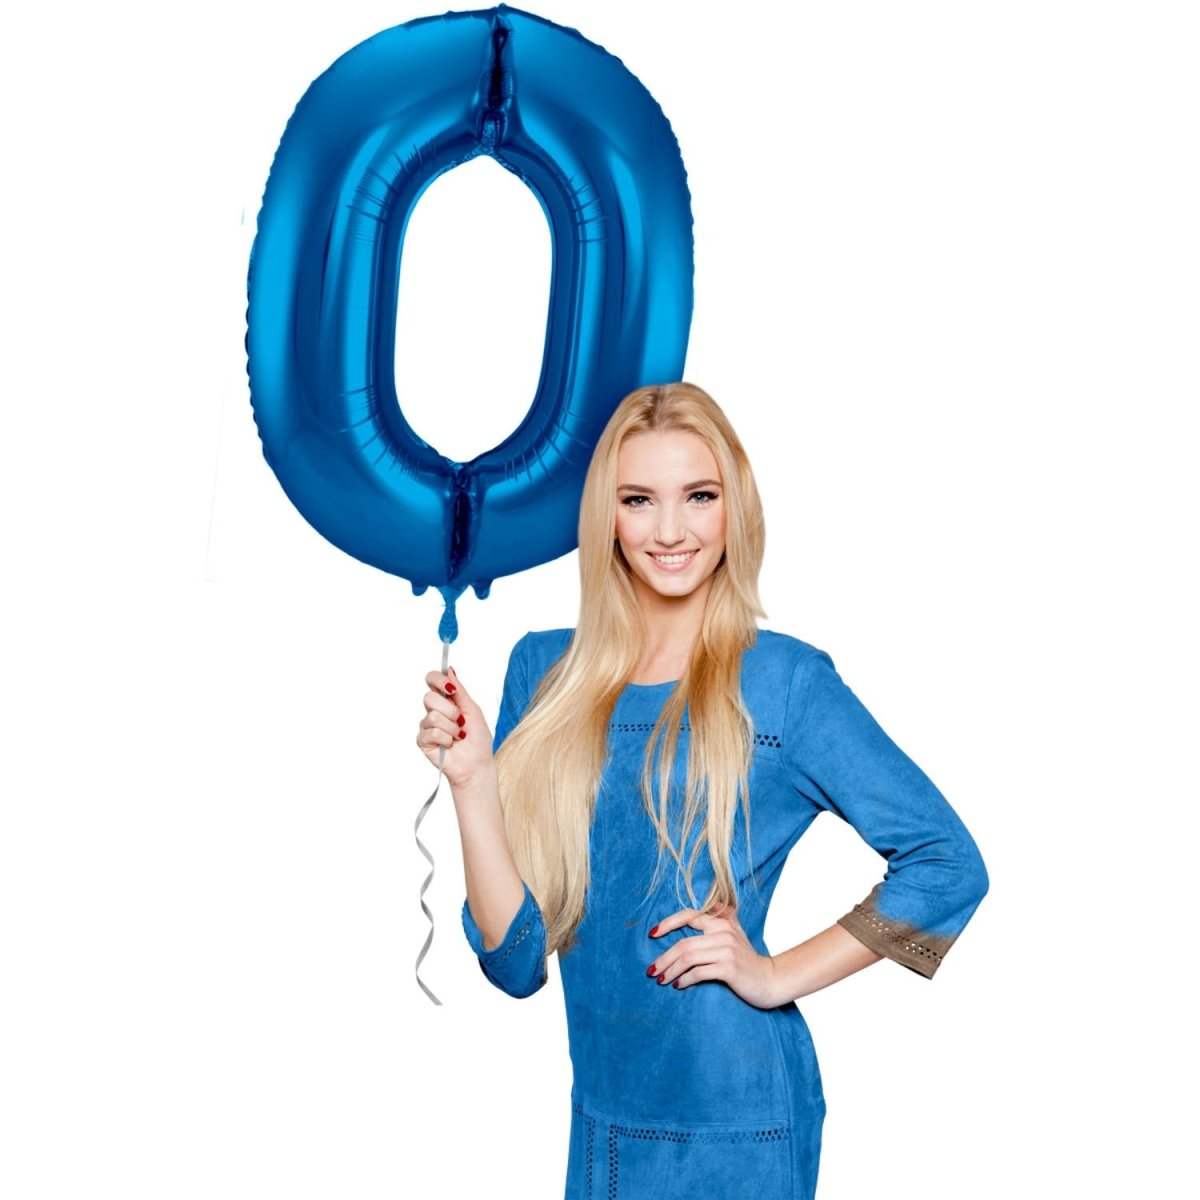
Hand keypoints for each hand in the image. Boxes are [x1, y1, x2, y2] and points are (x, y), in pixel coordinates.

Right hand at [416, 666, 494, 789]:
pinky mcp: (423, 740)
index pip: (432, 680)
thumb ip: (460, 691)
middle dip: (451, 711)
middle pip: (430, 697)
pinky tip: (450, 745)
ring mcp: (427, 725)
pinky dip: (446, 739)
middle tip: (461, 722)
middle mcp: (433, 710)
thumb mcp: (473, 710)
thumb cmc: (477, 738)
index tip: (450, 688)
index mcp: (446, 700)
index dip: (438, 680)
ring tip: (458, 736)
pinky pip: (432, 732)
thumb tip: (450, 670)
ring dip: (452, 728)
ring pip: (433, 716)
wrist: (476, 763)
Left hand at [646, 903, 781, 1009]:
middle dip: (664, 958)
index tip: (652, 934)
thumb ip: (725, 918)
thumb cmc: (748, 960)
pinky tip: (678, 985)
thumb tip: (713, 903)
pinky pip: (698, 972)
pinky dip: (685, 979)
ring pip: (688, 957)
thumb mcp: (737, 933)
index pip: (689, 916)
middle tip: (652, 970)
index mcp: (721, 922)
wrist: (771, 980)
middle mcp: (723, 932)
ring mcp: (726, 950)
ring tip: (661, 980)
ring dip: (671, 970)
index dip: (668, 923)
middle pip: (683, 943)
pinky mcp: (729, 968)